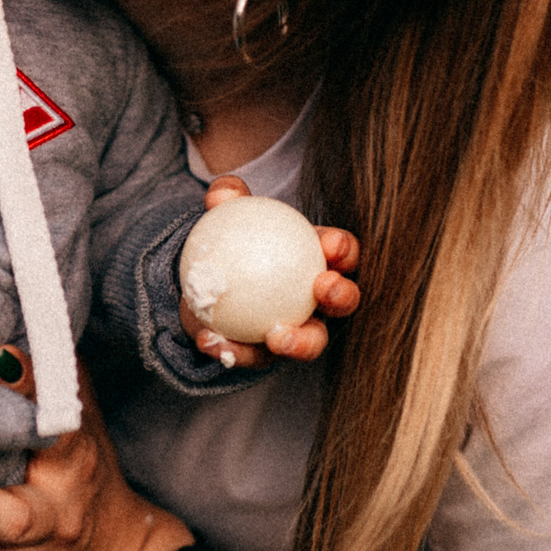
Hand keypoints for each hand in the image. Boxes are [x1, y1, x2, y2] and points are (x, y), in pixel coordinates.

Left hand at [181, 175, 361, 369]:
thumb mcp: (228, 218)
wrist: (205, 285)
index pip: (341, 253)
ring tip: (275, 337)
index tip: (330, 245)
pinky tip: (208, 340)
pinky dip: (232, 351)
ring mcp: (296, 331)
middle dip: (343, 295)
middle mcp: (316, 299)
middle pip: (344, 301)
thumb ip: (227, 201)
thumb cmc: (233, 244)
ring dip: (300, 343)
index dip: (343, 249)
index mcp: (316, 259)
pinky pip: (253, 357)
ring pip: (311, 342)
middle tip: (322, 289)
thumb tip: (223, 193)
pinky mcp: (265, 356)